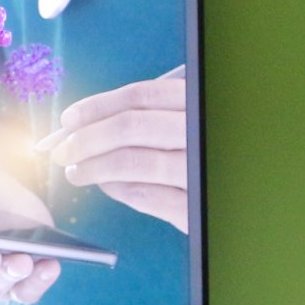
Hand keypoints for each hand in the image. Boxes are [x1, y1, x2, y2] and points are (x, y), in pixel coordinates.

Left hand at [48, 71, 187, 232]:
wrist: (242, 198)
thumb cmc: (201, 152)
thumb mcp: (184, 125)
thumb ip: (144, 120)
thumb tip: (81, 128)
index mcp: (196, 102)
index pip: (140, 96)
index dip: (97, 107)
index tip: (68, 120)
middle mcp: (200, 132)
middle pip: (130, 127)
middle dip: (86, 139)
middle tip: (61, 152)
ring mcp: (199, 170)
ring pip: (132, 163)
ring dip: (93, 167)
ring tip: (76, 173)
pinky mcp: (194, 208)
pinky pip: (145, 197)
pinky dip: (117, 190)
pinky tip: (106, 187)